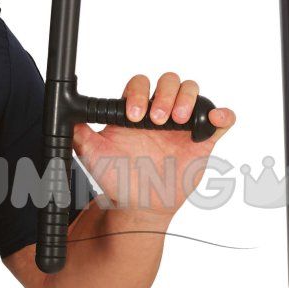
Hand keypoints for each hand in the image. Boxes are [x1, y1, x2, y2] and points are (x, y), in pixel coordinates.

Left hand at [72, 73, 234, 218]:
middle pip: (169, 81)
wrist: (138, 206)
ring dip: (188, 99)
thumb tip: (67, 116)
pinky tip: (216, 119)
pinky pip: (219, 120)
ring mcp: (182, 125)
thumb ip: (80, 135)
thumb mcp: (93, 156)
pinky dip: (222, 114)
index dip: (138, 94)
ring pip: (193, 91)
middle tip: (159, 119)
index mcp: (135, 110)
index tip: (134, 116)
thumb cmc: (117, 177)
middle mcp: (160, 112)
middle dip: (166, 95)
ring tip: (178, 122)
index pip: (139, 84)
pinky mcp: (202, 141)